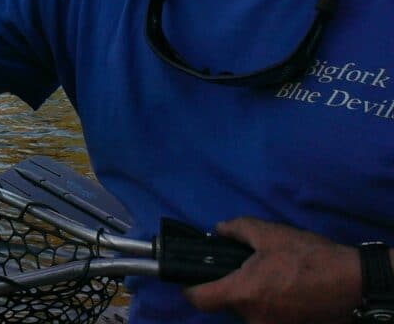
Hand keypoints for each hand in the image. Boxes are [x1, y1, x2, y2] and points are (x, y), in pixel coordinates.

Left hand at [183, 217, 359, 323]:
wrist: (354, 284)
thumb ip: (237, 229)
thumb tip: (218, 230)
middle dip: (232, 285)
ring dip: (253, 295)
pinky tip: (285, 288)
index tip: (191, 278)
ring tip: (271, 275)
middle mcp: (253, 318)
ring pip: (249, 311)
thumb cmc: (308, 257)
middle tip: (246, 266)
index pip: (200, 300)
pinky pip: (268, 317)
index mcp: (243, 294)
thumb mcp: (269, 233)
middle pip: (227, 303)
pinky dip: (270, 304)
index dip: (190, 288)